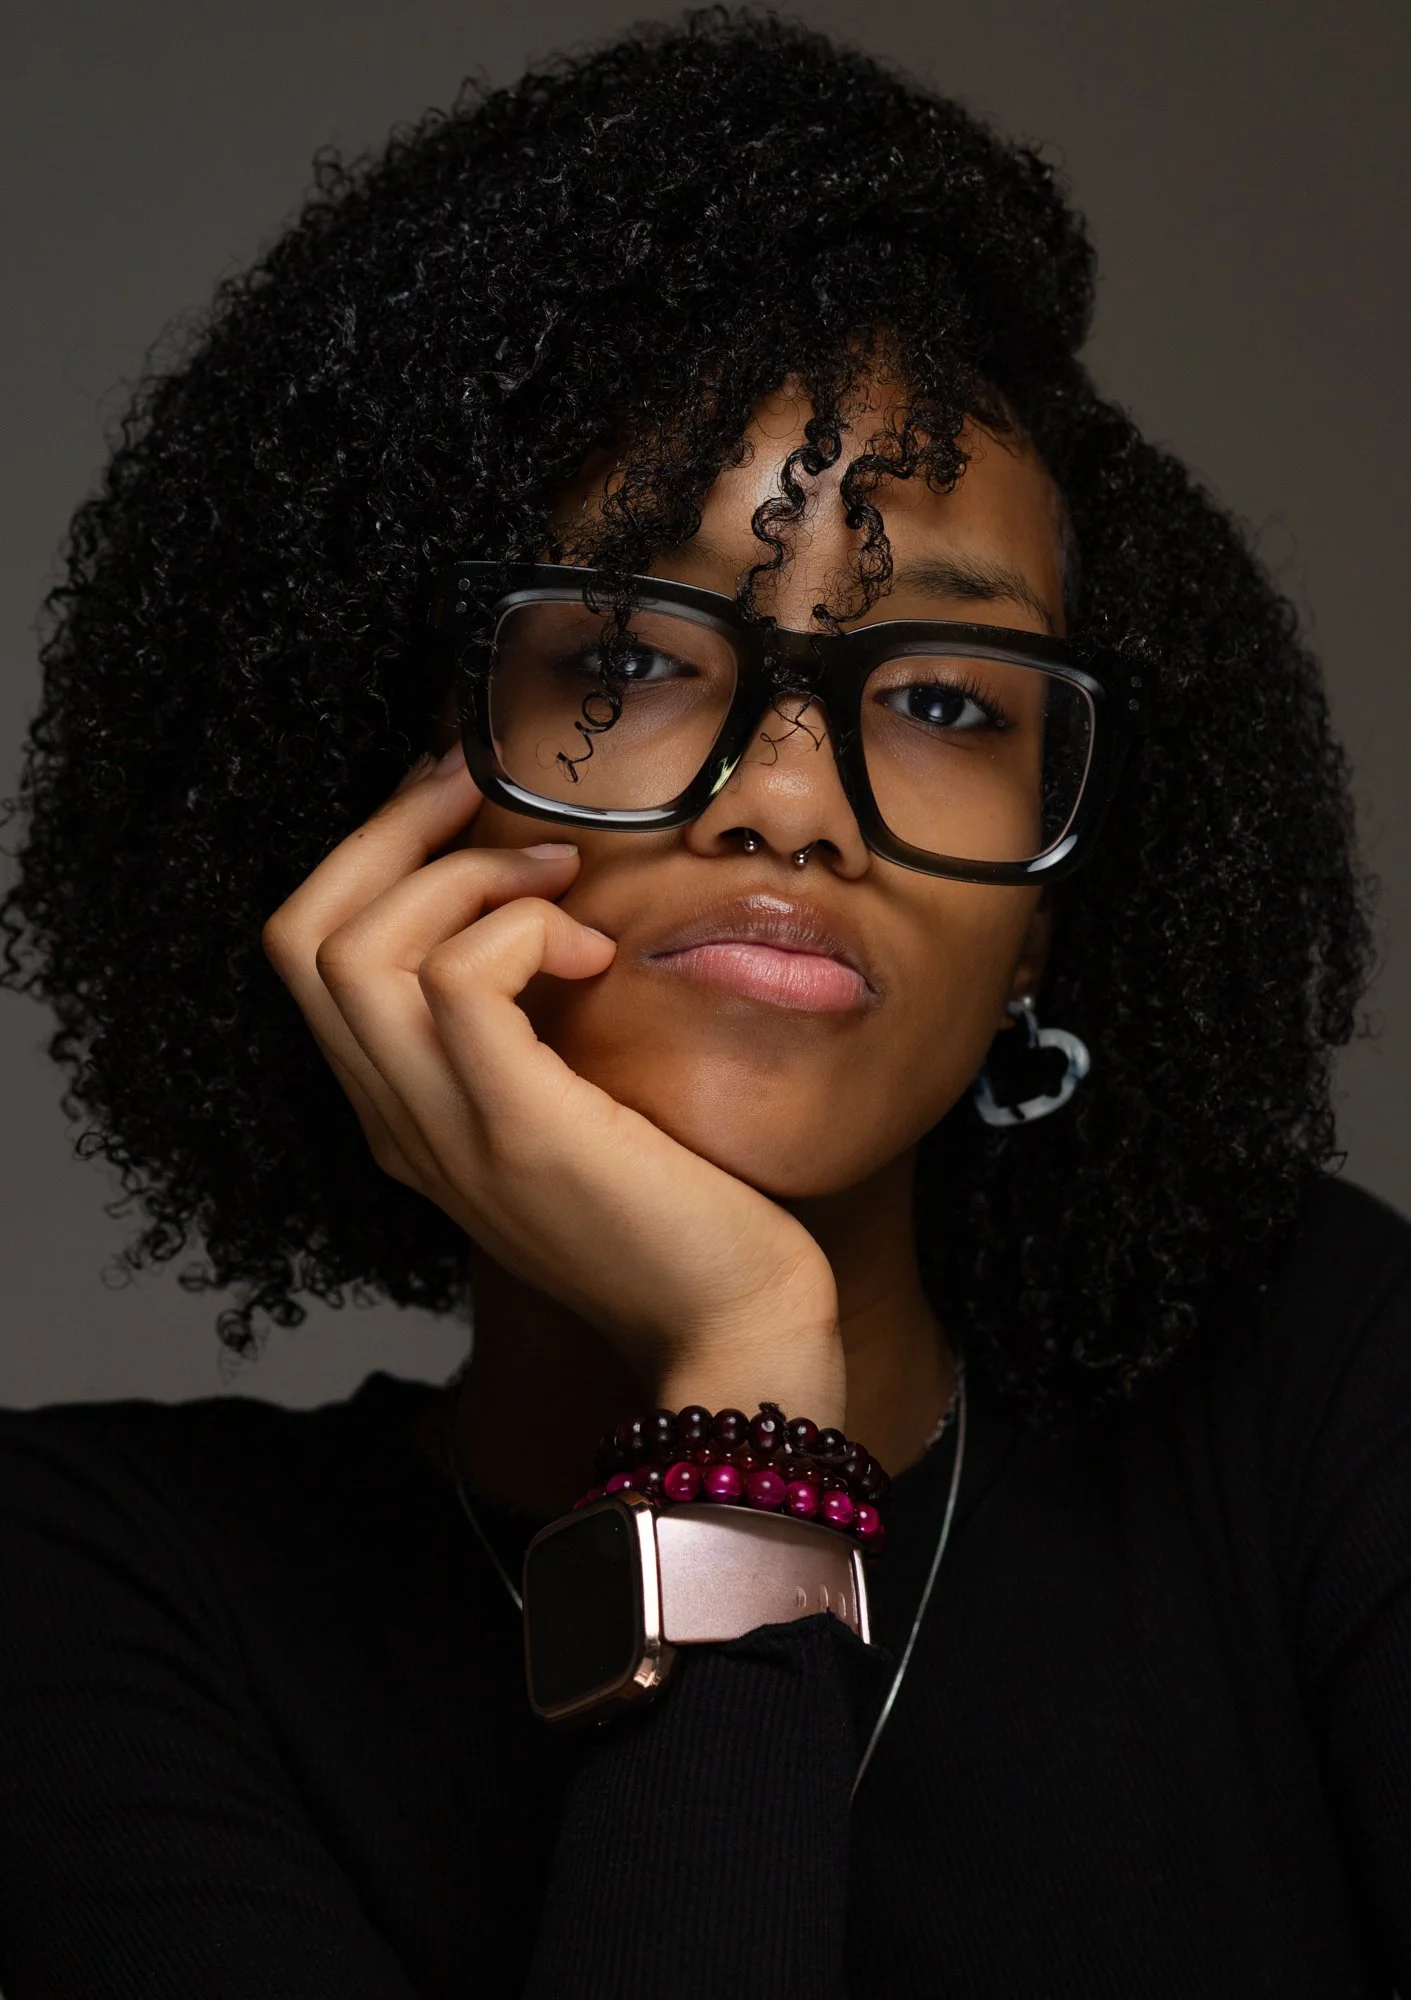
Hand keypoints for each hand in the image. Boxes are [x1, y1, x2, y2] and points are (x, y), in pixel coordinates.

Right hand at [261, 745, 843, 1420]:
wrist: (737, 1328)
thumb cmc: (679, 1207)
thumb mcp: (574, 1105)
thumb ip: (528, 1031)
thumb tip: (545, 908)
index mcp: (405, 1115)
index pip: (311, 958)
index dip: (368, 857)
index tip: (456, 802)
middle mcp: (399, 1124)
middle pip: (304, 937)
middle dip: (388, 829)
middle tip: (479, 785)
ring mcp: (447, 1132)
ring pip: (355, 950)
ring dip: (461, 874)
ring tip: (560, 882)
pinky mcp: (519, 1130)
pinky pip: (457, 981)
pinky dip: (519, 930)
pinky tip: (594, 952)